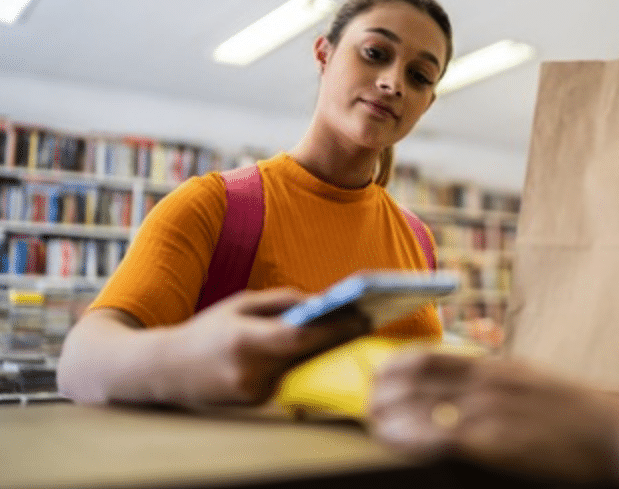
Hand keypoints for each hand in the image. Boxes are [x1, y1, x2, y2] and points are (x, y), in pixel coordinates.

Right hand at [167, 288, 369, 405]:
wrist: (167, 370)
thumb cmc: (207, 329)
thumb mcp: (240, 303)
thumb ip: (281, 301)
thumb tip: (320, 301)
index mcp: (245, 341)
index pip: (300, 337)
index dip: (334, 328)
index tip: (361, 316)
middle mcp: (251, 371)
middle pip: (308, 354)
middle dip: (337, 337)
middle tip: (365, 321)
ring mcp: (254, 392)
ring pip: (300, 367)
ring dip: (322, 350)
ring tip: (349, 330)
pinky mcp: (256, 403)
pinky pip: (287, 377)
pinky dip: (301, 362)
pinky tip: (317, 348)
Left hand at [369, 352, 618, 482]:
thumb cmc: (582, 415)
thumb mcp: (536, 383)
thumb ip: (501, 382)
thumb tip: (472, 384)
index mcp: (498, 366)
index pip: (432, 356)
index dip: (397, 366)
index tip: (379, 377)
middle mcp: (488, 382)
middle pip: (418, 378)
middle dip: (384, 391)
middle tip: (366, 405)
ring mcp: (491, 410)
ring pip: (420, 405)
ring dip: (389, 415)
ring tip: (372, 424)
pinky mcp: (497, 442)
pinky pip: (439, 437)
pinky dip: (410, 439)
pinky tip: (394, 444)